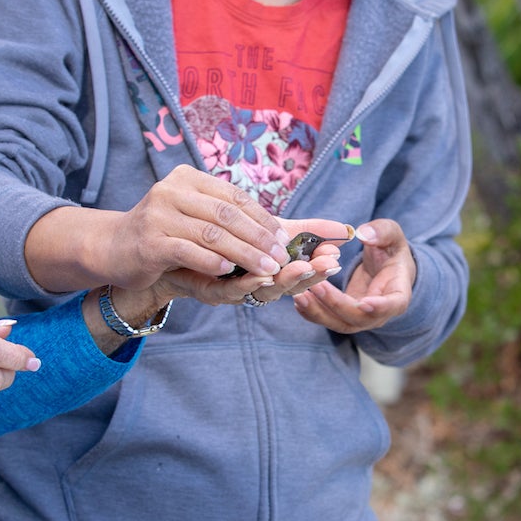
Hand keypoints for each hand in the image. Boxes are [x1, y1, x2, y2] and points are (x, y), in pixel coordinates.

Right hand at [99, 165, 294, 287]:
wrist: (113, 247)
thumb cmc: (162, 232)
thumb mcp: (191, 214)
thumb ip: (222, 215)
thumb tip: (273, 228)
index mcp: (187, 178)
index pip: (233, 196)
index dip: (262, 218)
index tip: (283, 238)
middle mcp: (171, 190)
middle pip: (226, 215)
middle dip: (258, 238)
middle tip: (280, 257)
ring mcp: (158, 215)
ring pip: (212, 235)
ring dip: (244, 254)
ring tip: (266, 269)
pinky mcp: (149, 241)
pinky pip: (188, 251)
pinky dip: (212, 262)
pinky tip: (229, 272)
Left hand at [157, 217, 352, 306]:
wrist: (175, 245)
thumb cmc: (226, 238)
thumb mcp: (266, 229)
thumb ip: (304, 230)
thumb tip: (345, 229)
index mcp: (274, 268)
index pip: (305, 270)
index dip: (322, 264)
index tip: (338, 252)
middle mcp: (258, 283)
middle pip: (290, 285)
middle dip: (310, 275)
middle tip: (327, 263)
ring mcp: (235, 289)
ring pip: (265, 291)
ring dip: (284, 280)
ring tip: (299, 267)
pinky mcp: (210, 290)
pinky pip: (231, 291)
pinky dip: (247, 284)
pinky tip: (259, 274)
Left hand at [291, 219, 415, 331]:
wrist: (385, 267)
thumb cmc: (390, 250)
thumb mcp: (392, 235)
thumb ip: (382, 232)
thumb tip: (363, 233)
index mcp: (398, 293)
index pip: (393, 305)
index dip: (380, 307)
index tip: (365, 303)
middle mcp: (379, 312)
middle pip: (359, 318)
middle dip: (336, 304)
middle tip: (317, 286)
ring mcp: (360, 317)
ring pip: (339, 323)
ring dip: (319, 312)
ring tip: (300, 295)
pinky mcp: (343, 315)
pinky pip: (327, 318)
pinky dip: (312, 313)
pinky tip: (297, 300)